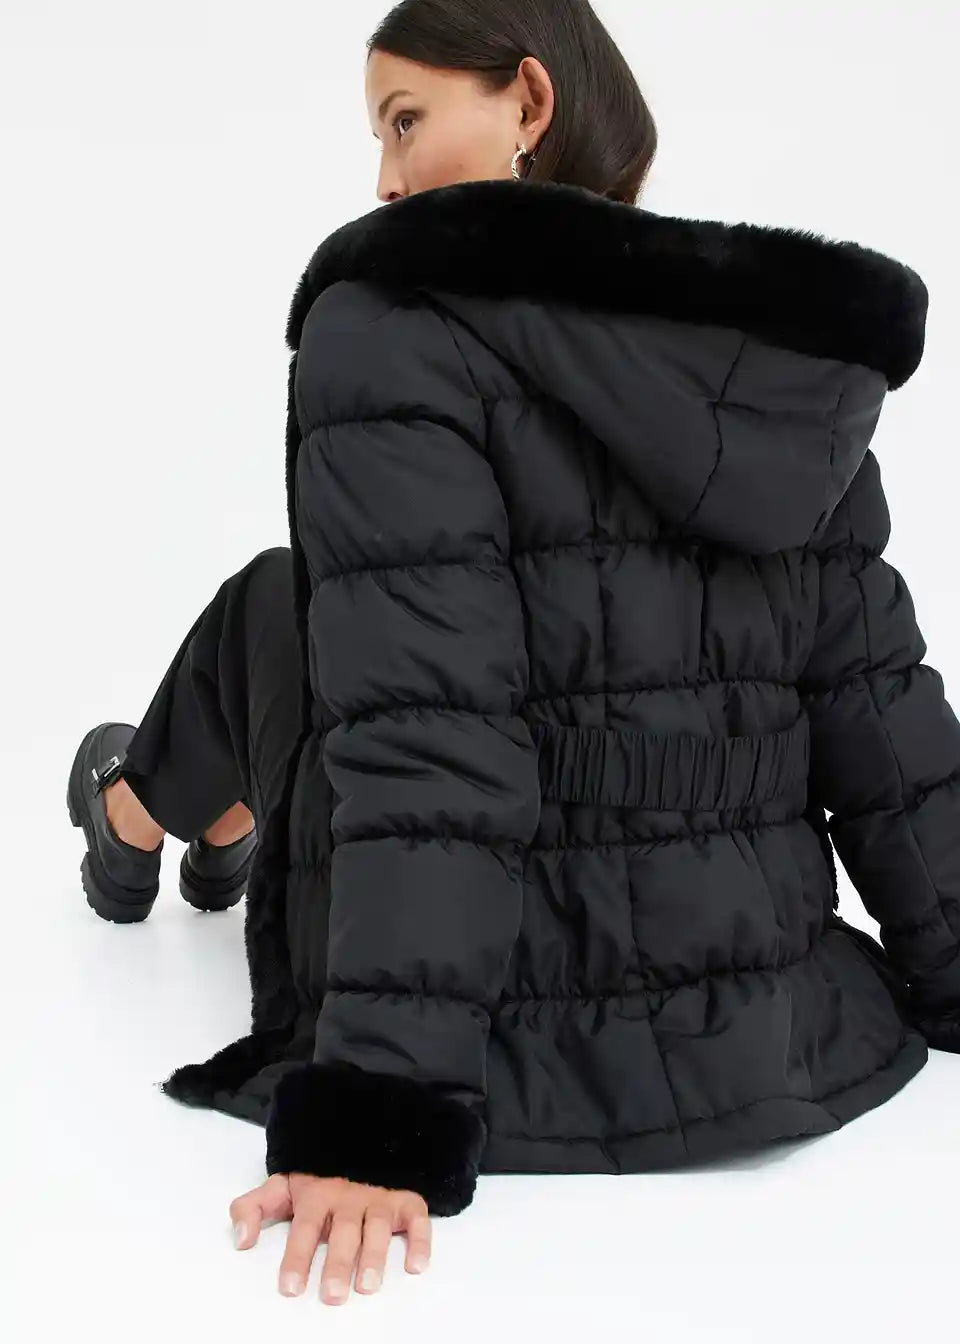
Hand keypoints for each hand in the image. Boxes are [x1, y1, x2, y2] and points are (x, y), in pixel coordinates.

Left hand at [229, 1171, 431, 1304]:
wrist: (362, 1139)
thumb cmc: (319, 1178)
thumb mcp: (282, 1186)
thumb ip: (253, 1208)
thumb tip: (240, 1241)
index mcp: (318, 1194)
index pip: (306, 1227)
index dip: (297, 1256)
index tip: (290, 1288)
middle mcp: (350, 1197)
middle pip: (344, 1232)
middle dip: (338, 1264)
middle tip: (333, 1296)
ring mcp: (380, 1198)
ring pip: (378, 1227)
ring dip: (375, 1256)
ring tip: (368, 1286)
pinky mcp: (407, 1201)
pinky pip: (417, 1218)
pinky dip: (420, 1240)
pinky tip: (415, 1265)